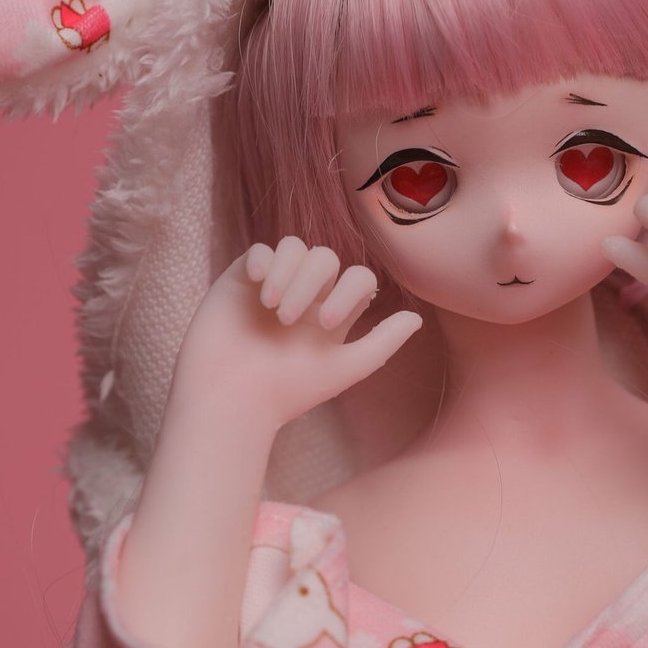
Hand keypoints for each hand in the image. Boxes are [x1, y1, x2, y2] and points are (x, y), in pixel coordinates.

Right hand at [169, 236, 423, 429]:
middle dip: (312, 283)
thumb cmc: (287, 392)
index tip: (326, 324)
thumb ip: (382, 343)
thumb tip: (417, 318)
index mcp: (333, 314)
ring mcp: (273, 285)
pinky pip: (260, 249)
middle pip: (326, 258)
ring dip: (289, 273)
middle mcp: (306, 296)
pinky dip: (263, 259)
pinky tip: (255, 283)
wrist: (230, 400)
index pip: (357, 277)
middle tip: (290, 321)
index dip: (350, 289)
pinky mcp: (241, 281)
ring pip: (295, 247)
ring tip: (271, 307)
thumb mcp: (343, 370)